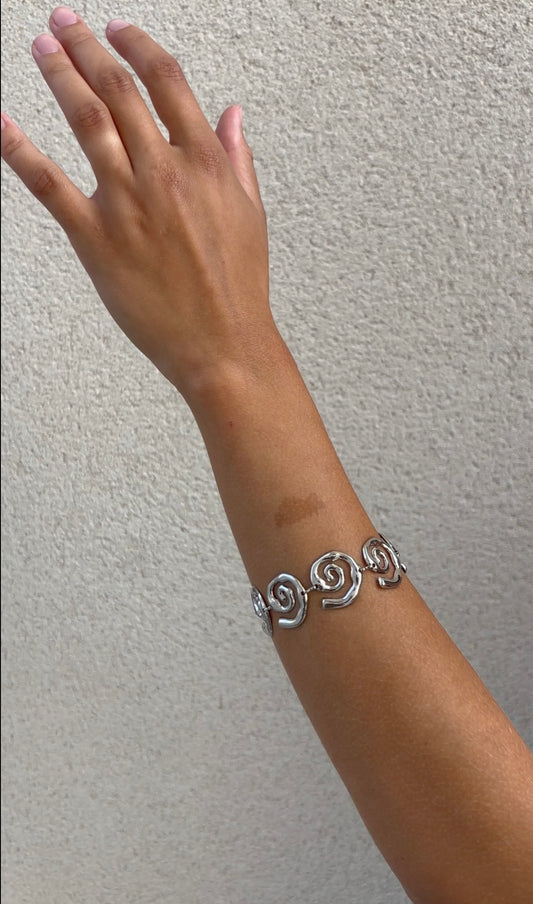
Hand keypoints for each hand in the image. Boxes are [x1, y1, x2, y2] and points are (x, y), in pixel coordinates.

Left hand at [1, 8, 275, 400]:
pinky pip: (48, 183)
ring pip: (86, 120)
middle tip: (65, 23)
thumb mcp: (250, 215)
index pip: (167, 80)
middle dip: (87, 45)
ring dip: (58, 75)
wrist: (222, 345)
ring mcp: (126, 203)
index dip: (138, 46)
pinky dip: (19, 149)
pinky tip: (2, 122)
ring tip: (42, 50)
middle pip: (118, 89)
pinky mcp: (95, 239)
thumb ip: (236, 159)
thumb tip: (232, 116)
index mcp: (204, 164)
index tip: (120, 31)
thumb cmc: (238, 288)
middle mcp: (163, 173)